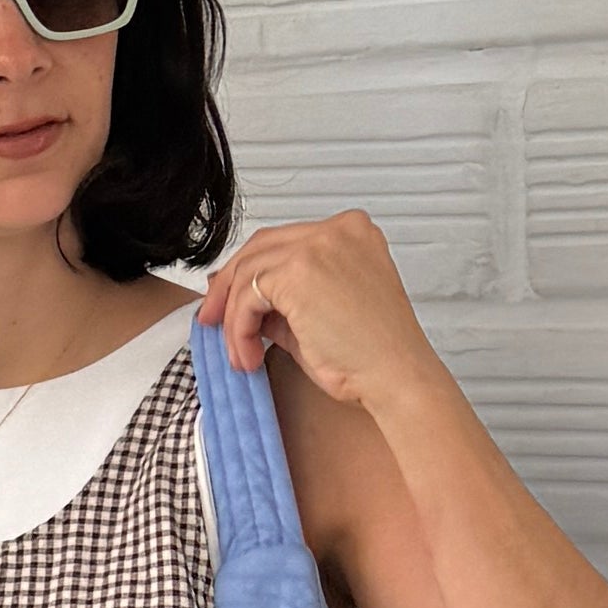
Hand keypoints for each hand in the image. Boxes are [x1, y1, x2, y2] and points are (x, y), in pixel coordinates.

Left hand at [191, 208, 436, 421]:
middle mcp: (337, 229)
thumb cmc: (369, 356)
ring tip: (240, 354)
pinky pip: (248, 296)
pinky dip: (239, 328)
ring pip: (248, 272)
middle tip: (211, 321)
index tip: (229, 303)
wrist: (397, 378)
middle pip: (261, 247)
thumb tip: (233, 295)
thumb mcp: (317, 314)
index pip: (284, 242)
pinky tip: (250, 356)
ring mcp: (318, 245)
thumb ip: (280, 297)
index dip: (251, 272)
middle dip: (229, 287)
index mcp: (351, 231)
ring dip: (233, 317)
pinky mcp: (298, 272)